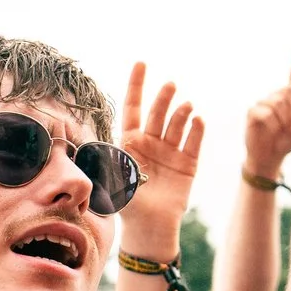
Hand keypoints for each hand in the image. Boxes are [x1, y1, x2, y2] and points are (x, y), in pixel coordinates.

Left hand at [115, 63, 204, 261]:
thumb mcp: (111, 179)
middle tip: (169, 86)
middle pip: (158, 112)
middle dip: (163, 97)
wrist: (149, 227)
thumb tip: (92, 146)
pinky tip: (198, 119)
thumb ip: (107, 161)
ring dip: (181, 112)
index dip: (137, 85)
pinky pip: (194, 142)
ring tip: (186, 107)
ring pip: (177, 123)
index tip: (142, 63)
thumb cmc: (127, 204)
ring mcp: (171, 151)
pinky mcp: (188, 163)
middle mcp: (152, 142)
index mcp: (131, 141)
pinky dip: (197, 130)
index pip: (134, 107)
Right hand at [242, 47, 290, 180]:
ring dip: (284, 120)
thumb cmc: (286, 142)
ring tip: (284, 131)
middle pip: (288, 91)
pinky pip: (266, 112)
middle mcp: (275, 96)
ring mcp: (263, 103)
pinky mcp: (252, 111)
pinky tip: (271, 131)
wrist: (269, 157)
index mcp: (288, 98)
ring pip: (278, 102)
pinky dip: (273, 124)